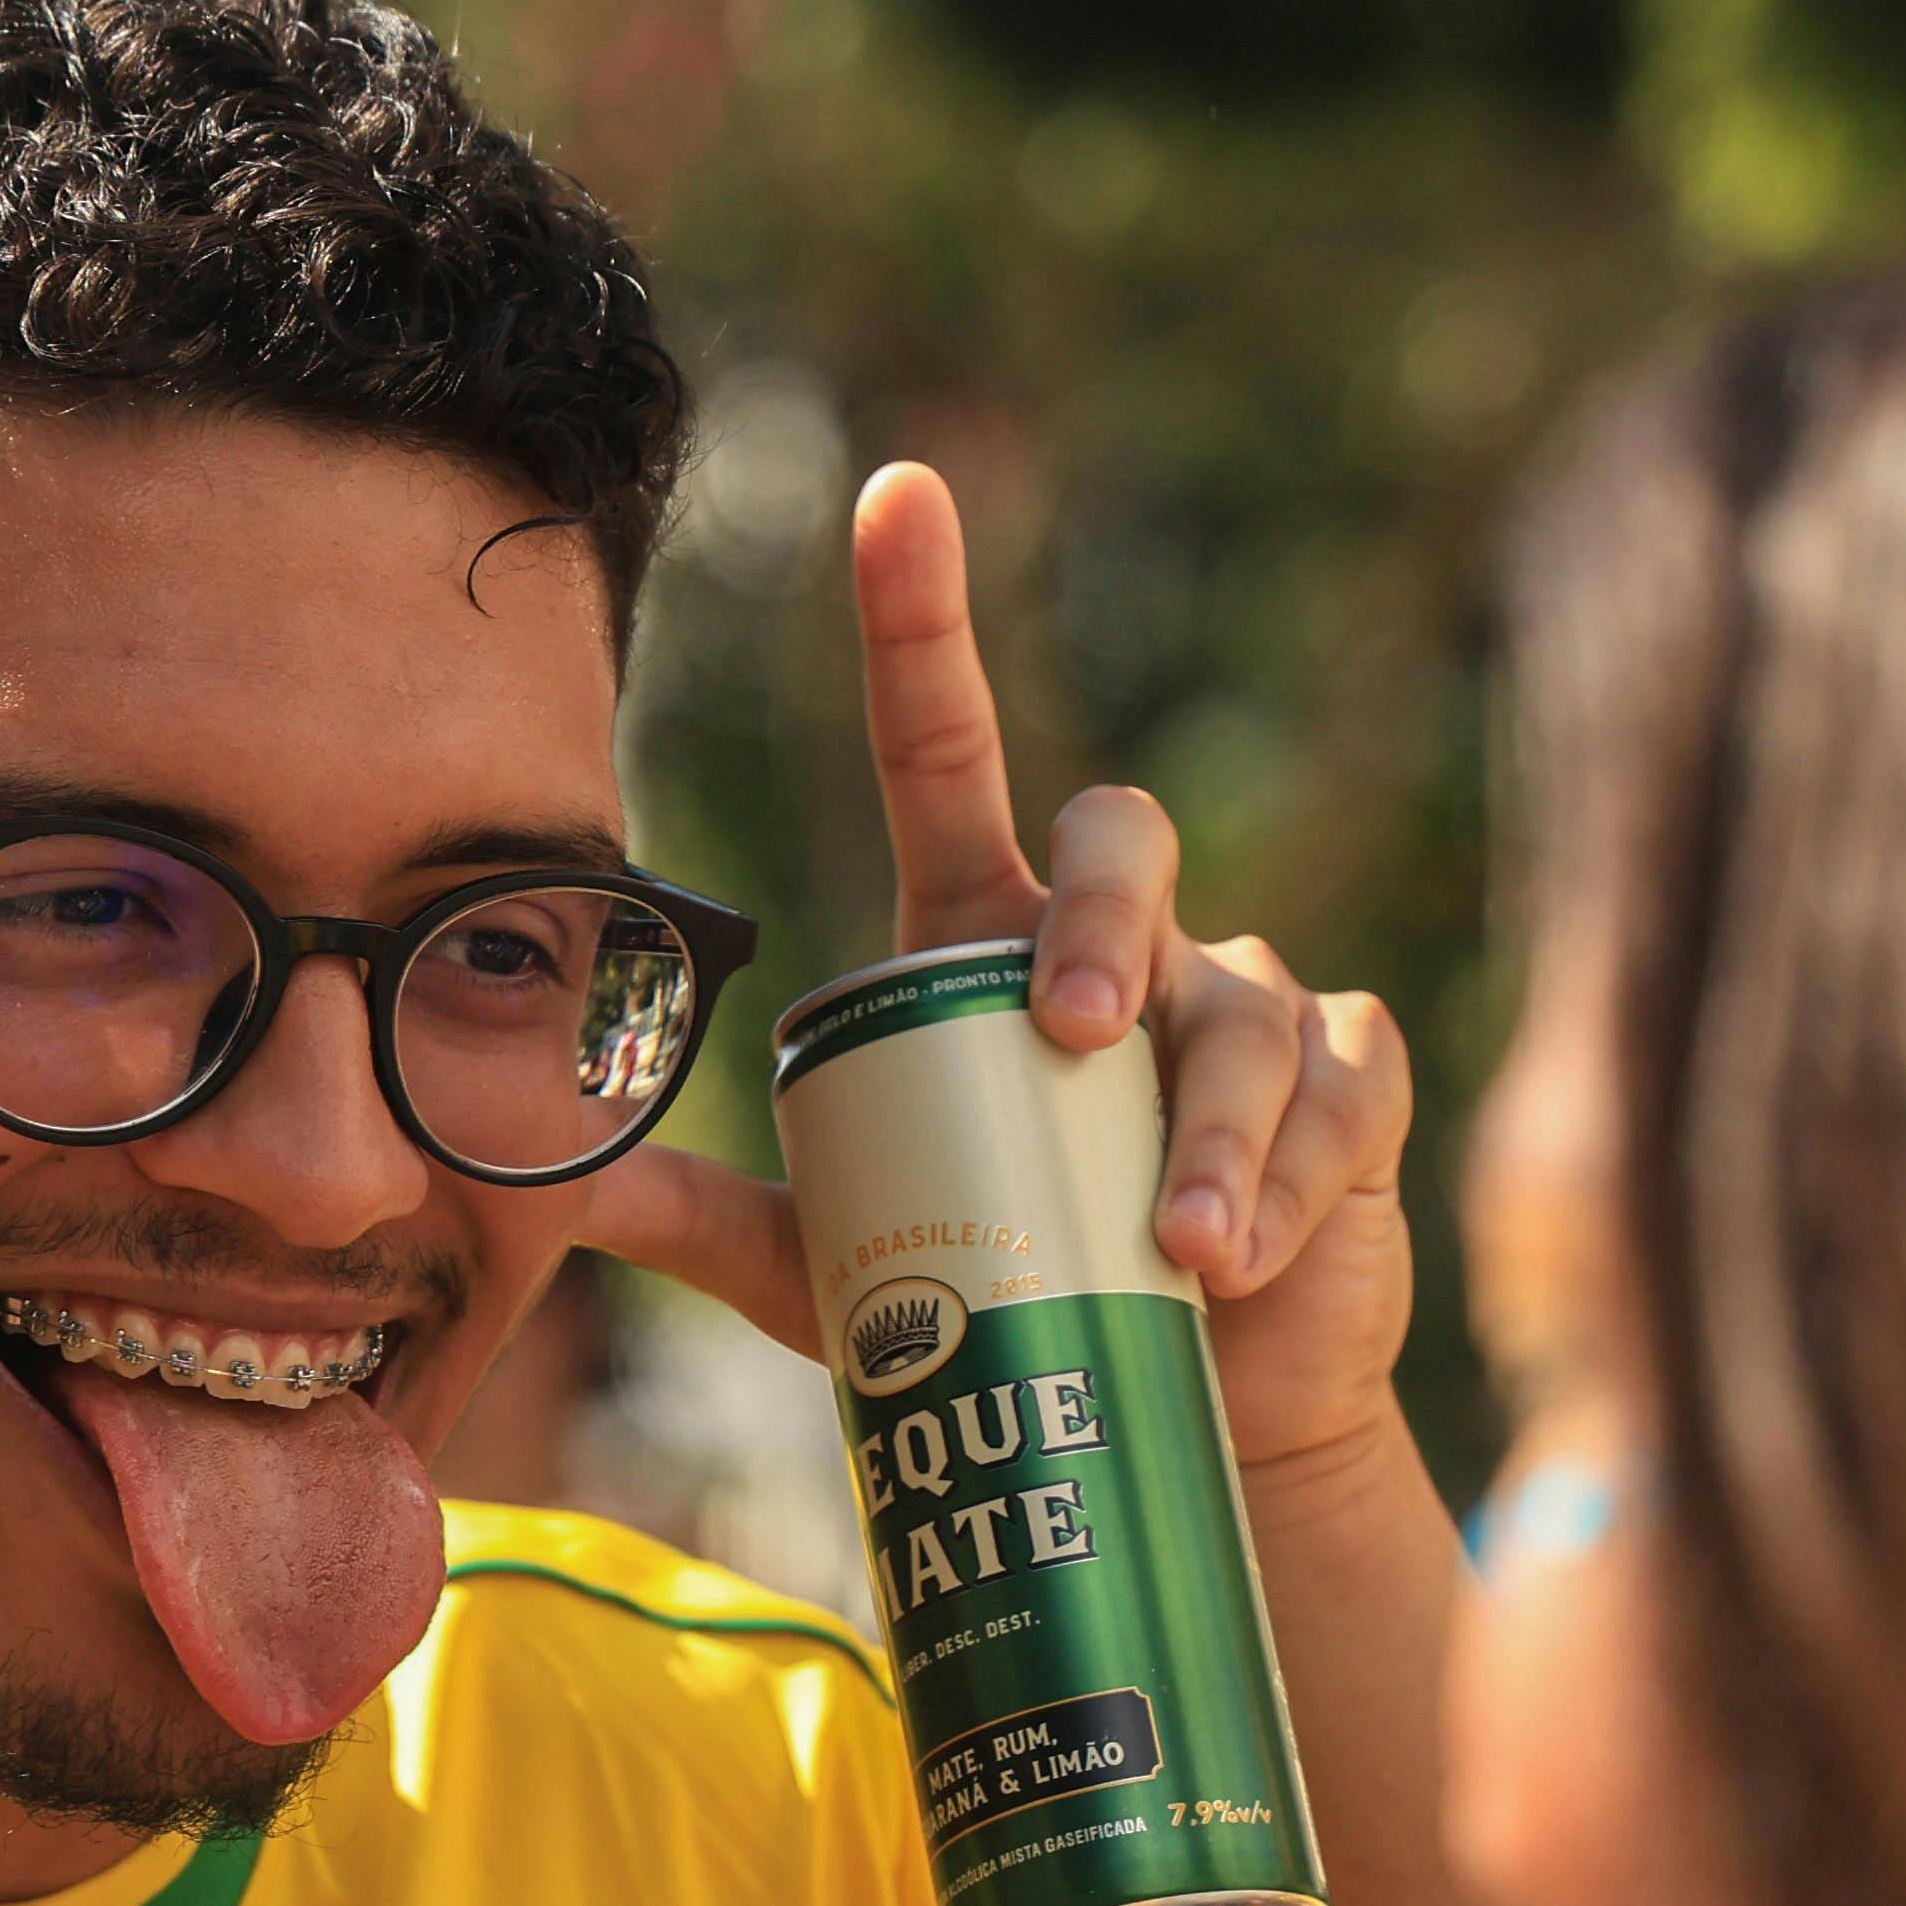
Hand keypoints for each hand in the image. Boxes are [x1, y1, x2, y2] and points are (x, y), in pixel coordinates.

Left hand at [581, 463, 1417, 1473]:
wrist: (1190, 1410)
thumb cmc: (1012, 1305)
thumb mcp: (842, 1273)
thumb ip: (710, 1219)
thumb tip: (556, 1185)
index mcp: (984, 937)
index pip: (948, 748)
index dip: (922, 619)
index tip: (896, 495)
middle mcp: (1124, 940)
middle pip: (1114, 841)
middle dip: (1098, 922)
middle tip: (1071, 1028)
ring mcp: (1246, 1005)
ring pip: (1236, 1010)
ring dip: (1206, 1127)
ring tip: (1174, 1250)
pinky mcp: (1348, 1088)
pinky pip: (1329, 1095)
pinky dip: (1283, 1177)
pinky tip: (1240, 1259)